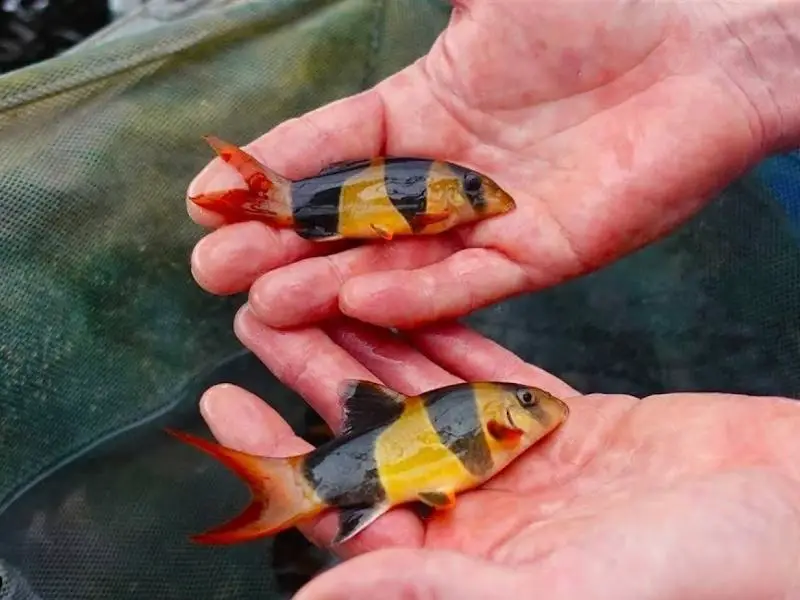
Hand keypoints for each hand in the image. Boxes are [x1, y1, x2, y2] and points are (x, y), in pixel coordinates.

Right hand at [187, 0, 798, 329]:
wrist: (703, 44)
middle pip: (346, 221)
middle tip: (211, 268)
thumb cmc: (600, 7)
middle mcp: (445, 178)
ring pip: (396, 262)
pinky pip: (470, 281)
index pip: (328, 149)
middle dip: (278, 244)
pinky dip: (418, 292)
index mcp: (422, 115)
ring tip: (263, 301)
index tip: (206, 197)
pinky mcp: (542, 255)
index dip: (269, 173)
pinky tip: (359, 299)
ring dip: (329, 283)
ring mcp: (491, 222)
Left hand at [196, 306, 799, 599]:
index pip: (345, 507)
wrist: (799, 518)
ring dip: (366, 342)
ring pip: (422, 392)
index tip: (223, 399)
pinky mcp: (562, 422)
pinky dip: (444, 331)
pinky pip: (488, 369)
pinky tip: (401, 293)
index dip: (278, 454)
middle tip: (254, 317)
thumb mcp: (564, 591)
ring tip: (309, 290)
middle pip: (372, 436)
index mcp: (465, 569)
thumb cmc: (700, 574)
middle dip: (312, 376)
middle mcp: (480, 518)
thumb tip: (324, 594)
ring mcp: (519, 465)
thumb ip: (442, 593)